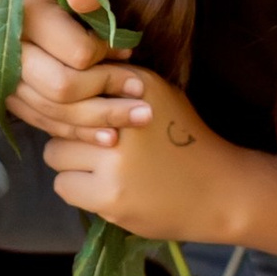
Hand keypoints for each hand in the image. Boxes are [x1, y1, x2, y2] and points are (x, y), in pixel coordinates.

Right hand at [6, 0, 128, 136]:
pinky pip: (44, 122)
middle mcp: (7, 47)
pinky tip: (109, 136)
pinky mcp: (10, 96)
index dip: (109, 58)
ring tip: (138, 119)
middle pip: (61, 89)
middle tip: (143, 100)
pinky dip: (78, 131)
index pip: (75, 52)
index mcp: (26, 12)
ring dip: (99, 121)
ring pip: (54, 112)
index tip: (131, 52)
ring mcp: (5, 75)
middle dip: (107, 99)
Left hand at [40, 73, 240, 242]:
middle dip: (73, 134)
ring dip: (71, 163)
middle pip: (61, 120)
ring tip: (99, 169)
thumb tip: (65, 79)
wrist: (221, 191)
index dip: (76, 103)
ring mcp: (117, 160)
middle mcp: (126, 118)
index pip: (78, 84)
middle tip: (96, 148)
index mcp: (139, 86)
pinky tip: (103, 189)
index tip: (87, 117)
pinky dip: (78, 188)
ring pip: (55, 154)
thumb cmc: (184, 142)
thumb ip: (117, 83)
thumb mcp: (159, 98)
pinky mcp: (111, 196)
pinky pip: (64, 186)